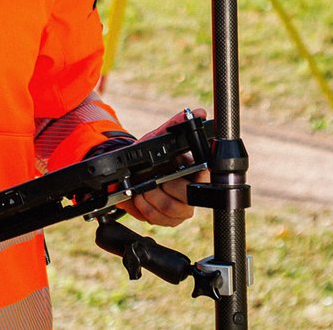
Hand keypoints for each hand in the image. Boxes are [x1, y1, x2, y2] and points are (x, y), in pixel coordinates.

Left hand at [120, 108, 209, 226]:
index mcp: (194, 173)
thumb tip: (197, 112)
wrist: (127, 174)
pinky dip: (145, 207)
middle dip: (166, 187)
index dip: (198, 177)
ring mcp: (180, 209)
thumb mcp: (158, 138)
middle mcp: (191, 193)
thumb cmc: (147, 156)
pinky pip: (159, 219)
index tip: (186, 171)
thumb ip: (176, 125)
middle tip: (154, 179)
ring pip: (171, 210)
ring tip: (143, 187)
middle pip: (187, 198)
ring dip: (152, 197)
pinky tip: (140, 197)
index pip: (205, 178)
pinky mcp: (167, 220)